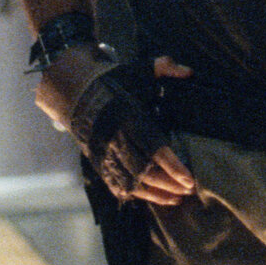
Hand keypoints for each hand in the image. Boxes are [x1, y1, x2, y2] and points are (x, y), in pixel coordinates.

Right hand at [35, 51, 196, 205]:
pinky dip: (137, 194)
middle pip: (144, 170)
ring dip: (156, 193)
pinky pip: (117, 184)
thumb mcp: (139, 70)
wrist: (75, 93)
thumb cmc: (115, 83)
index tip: (189, 179)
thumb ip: (165, 66)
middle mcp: (115, 138)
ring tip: (178, 197)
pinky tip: (154, 197)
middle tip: (189, 189)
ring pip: (131, 182)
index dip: (172, 166)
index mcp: (128, 116)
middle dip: (168, 184)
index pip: (153, 147)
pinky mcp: (98, 161)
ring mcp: (104, 152)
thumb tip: (189, 72)